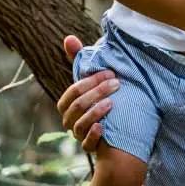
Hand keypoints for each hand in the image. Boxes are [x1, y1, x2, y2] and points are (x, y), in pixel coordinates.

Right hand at [56, 36, 118, 150]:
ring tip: (113, 103)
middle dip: (96, 93)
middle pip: (77, 106)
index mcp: (68, 104)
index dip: (89, 82)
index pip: (72, 92)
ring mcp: (79, 135)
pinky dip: (93, 135)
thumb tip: (68, 38)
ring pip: (80, 125)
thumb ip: (79, 60)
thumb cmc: (100, 98)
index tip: (110, 72)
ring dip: (96, 112)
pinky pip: (87, 145)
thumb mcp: (92, 80)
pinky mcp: (90, 147)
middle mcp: (70, 120)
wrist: (116, 130)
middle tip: (116, 83)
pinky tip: (104, 127)